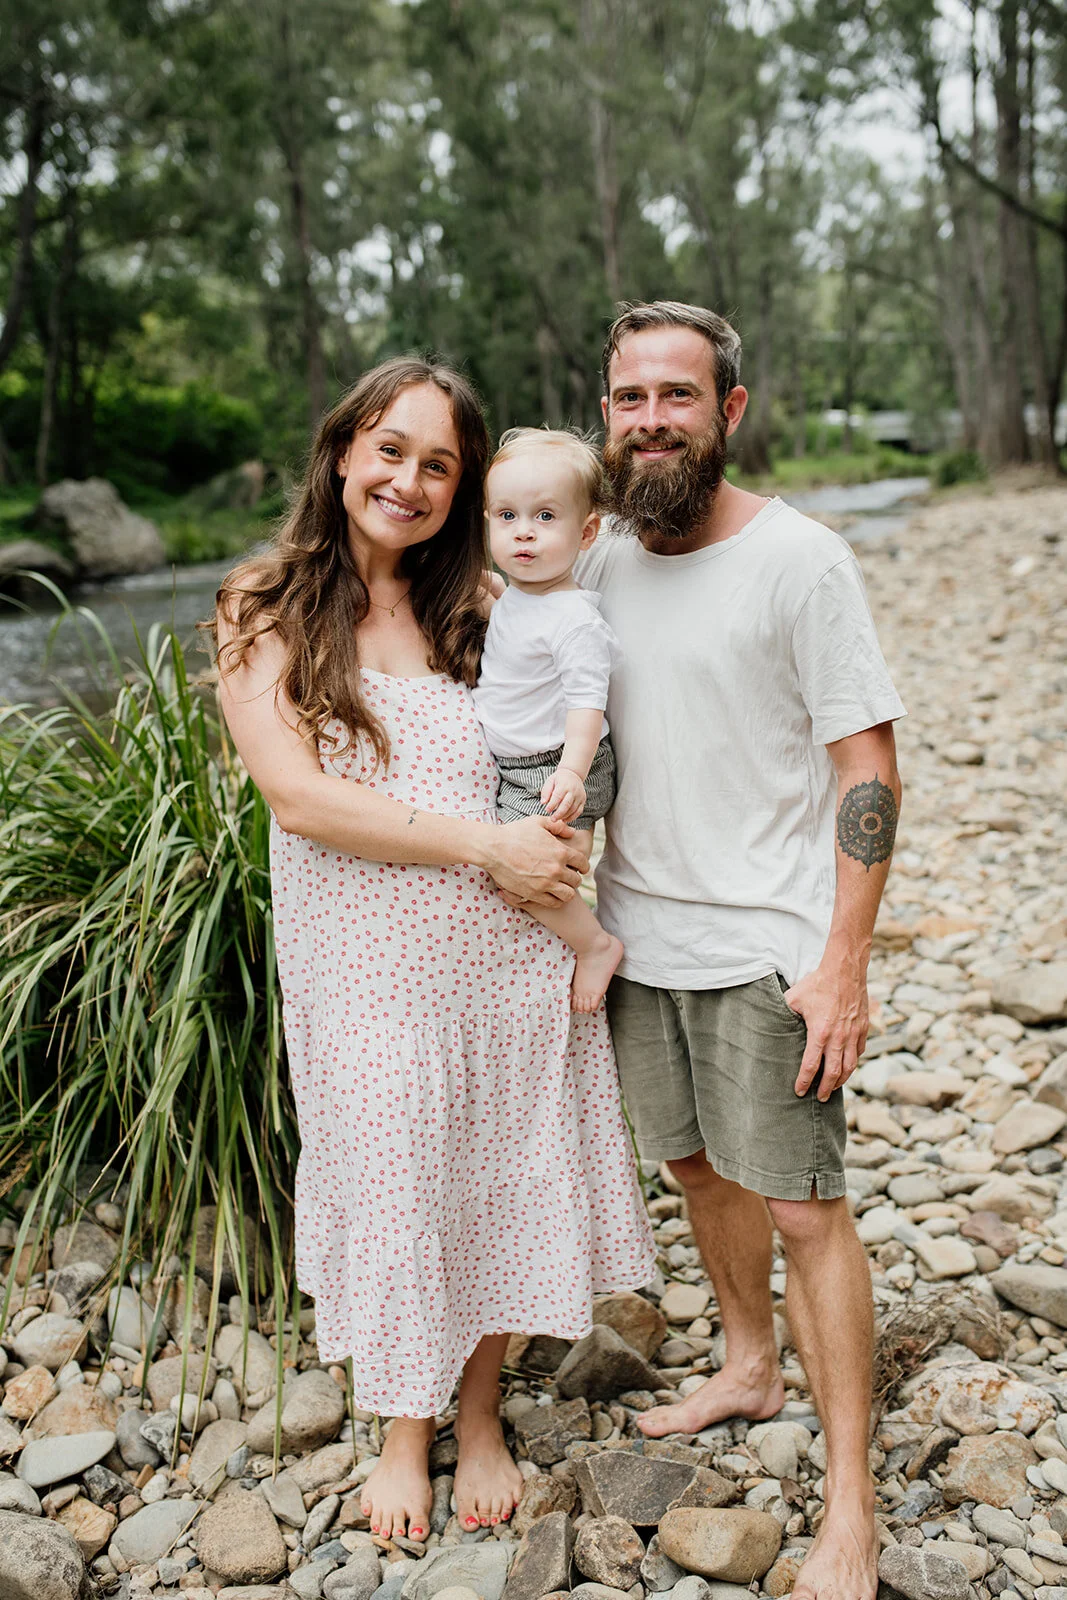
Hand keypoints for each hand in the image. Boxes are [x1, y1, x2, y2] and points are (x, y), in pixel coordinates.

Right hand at [483, 814, 585, 906]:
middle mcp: (556, 869)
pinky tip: (551, 895)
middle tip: (567, 877)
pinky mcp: (534, 894)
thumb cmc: (514, 833)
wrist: (493, 849)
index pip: (583, 863)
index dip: (583, 866)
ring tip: (561, 888)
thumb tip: (572, 832)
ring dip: (566, 891)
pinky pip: (554, 903)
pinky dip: (556, 900)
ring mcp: (545, 883)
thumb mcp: (537, 822)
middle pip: (576, 880)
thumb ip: (558, 826)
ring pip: (568, 895)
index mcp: (560, 851)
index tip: (579, 867)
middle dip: (574, 878)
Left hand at [540, 764, 585, 821]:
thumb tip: (543, 802)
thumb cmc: (559, 779)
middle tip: (552, 819)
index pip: (558, 796)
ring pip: (573, 809)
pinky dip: (572, 817)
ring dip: (564, 816)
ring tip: (557, 819)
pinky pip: (578, 811)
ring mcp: (579, 796)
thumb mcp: (550, 780)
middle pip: (566, 804)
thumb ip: (546, 791)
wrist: (573, 774)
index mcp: (564, 784)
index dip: (552, 805)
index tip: (547, 810)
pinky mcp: (583, 800)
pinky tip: (564, 820)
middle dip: (559, 813)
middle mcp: (573, 790)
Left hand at [785, 956, 868, 1101]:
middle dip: (825, 1088)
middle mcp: (838, 1038)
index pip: (811, 1065)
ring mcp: (853, 1034)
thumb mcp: (793, 998)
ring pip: (850, 1066)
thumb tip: (774, 1022)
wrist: (845, 970)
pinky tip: (847, 1066)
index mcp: (819, 1033)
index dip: (804, 1081)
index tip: (799, 1091)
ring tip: (833, 1088)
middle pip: (833, 1072)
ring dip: (841, 1080)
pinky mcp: (863, 1028)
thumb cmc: (817, 983)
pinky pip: (859, 1052)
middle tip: (819, 1098)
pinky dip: (853, 1063)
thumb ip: (784, 1014)